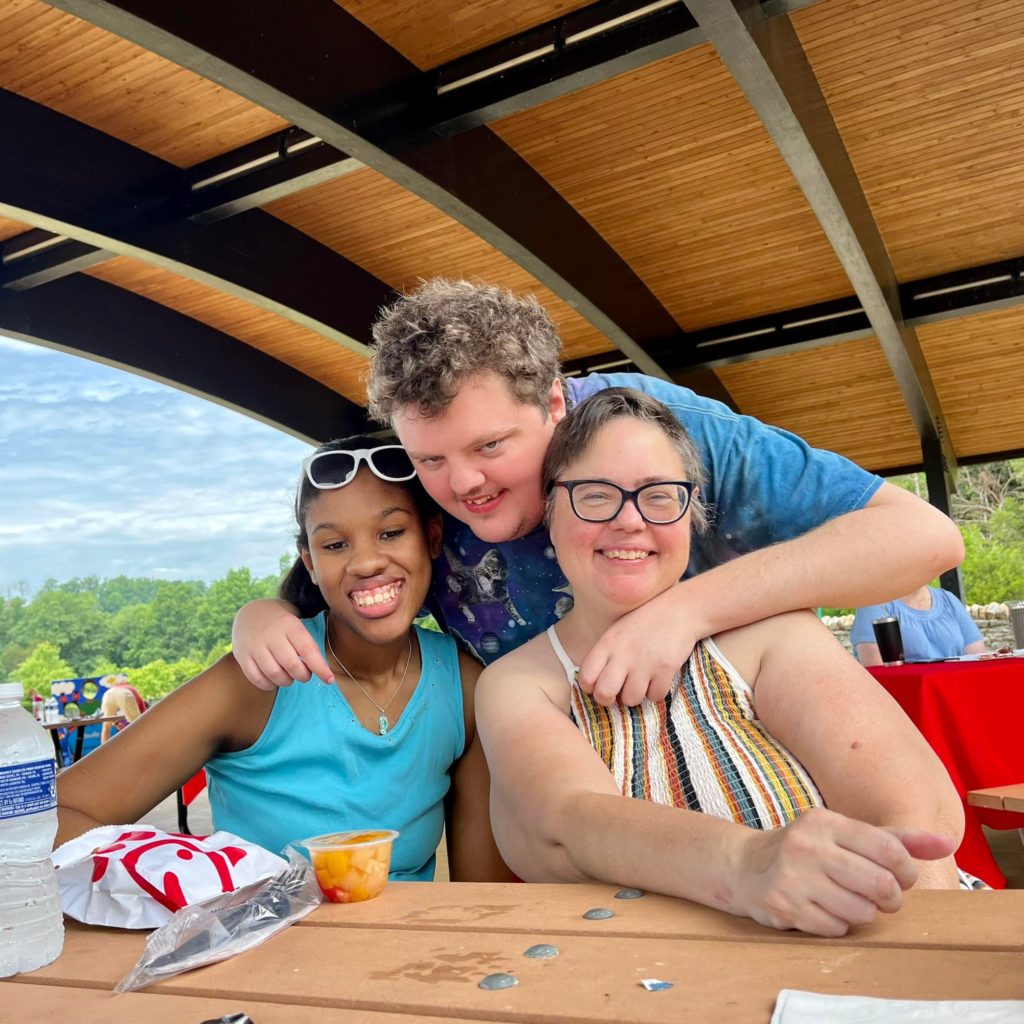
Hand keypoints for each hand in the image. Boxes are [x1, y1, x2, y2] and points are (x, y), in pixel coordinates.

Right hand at [231, 599, 333, 689]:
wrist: (250, 613)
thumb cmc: (281, 623)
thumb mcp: (296, 625)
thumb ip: (307, 644)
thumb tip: (320, 668)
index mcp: (289, 625)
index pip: (307, 650)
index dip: (320, 667)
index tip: (329, 680)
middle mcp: (271, 634)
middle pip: (291, 665)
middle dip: (303, 676)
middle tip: (305, 675)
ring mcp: (254, 645)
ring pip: (274, 674)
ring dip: (286, 681)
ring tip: (290, 677)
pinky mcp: (241, 655)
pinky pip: (256, 678)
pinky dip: (268, 685)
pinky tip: (274, 680)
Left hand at [577, 584, 702, 705]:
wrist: (679, 610)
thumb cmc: (645, 622)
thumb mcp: (617, 631)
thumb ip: (605, 654)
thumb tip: (594, 684)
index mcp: (607, 643)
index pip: (586, 677)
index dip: (590, 687)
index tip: (598, 685)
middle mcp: (623, 654)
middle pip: (604, 693)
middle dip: (608, 699)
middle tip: (616, 694)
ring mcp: (645, 662)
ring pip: (631, 699)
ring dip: (635, 696)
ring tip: (640, 683)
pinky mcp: (666, 669)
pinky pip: (655, 696)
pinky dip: (655, 692)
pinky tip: (656, 679)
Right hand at [733, 807, 956, 936]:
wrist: (746, 866)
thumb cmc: (808, 850)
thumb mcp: (847, 834)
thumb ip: (897, 839)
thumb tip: (947, 843)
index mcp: (826, 821)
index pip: (890, 850)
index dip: (906, 872)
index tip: (901, 877)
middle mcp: (807, 845)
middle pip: (881, 885)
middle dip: (890, 898)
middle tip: (882, 896)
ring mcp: (793, 876)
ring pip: (861, 911)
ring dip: (863, 912)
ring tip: (848, 900)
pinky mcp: (784, 905)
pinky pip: (836, 928)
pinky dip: (838, 924)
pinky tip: (824, 908)